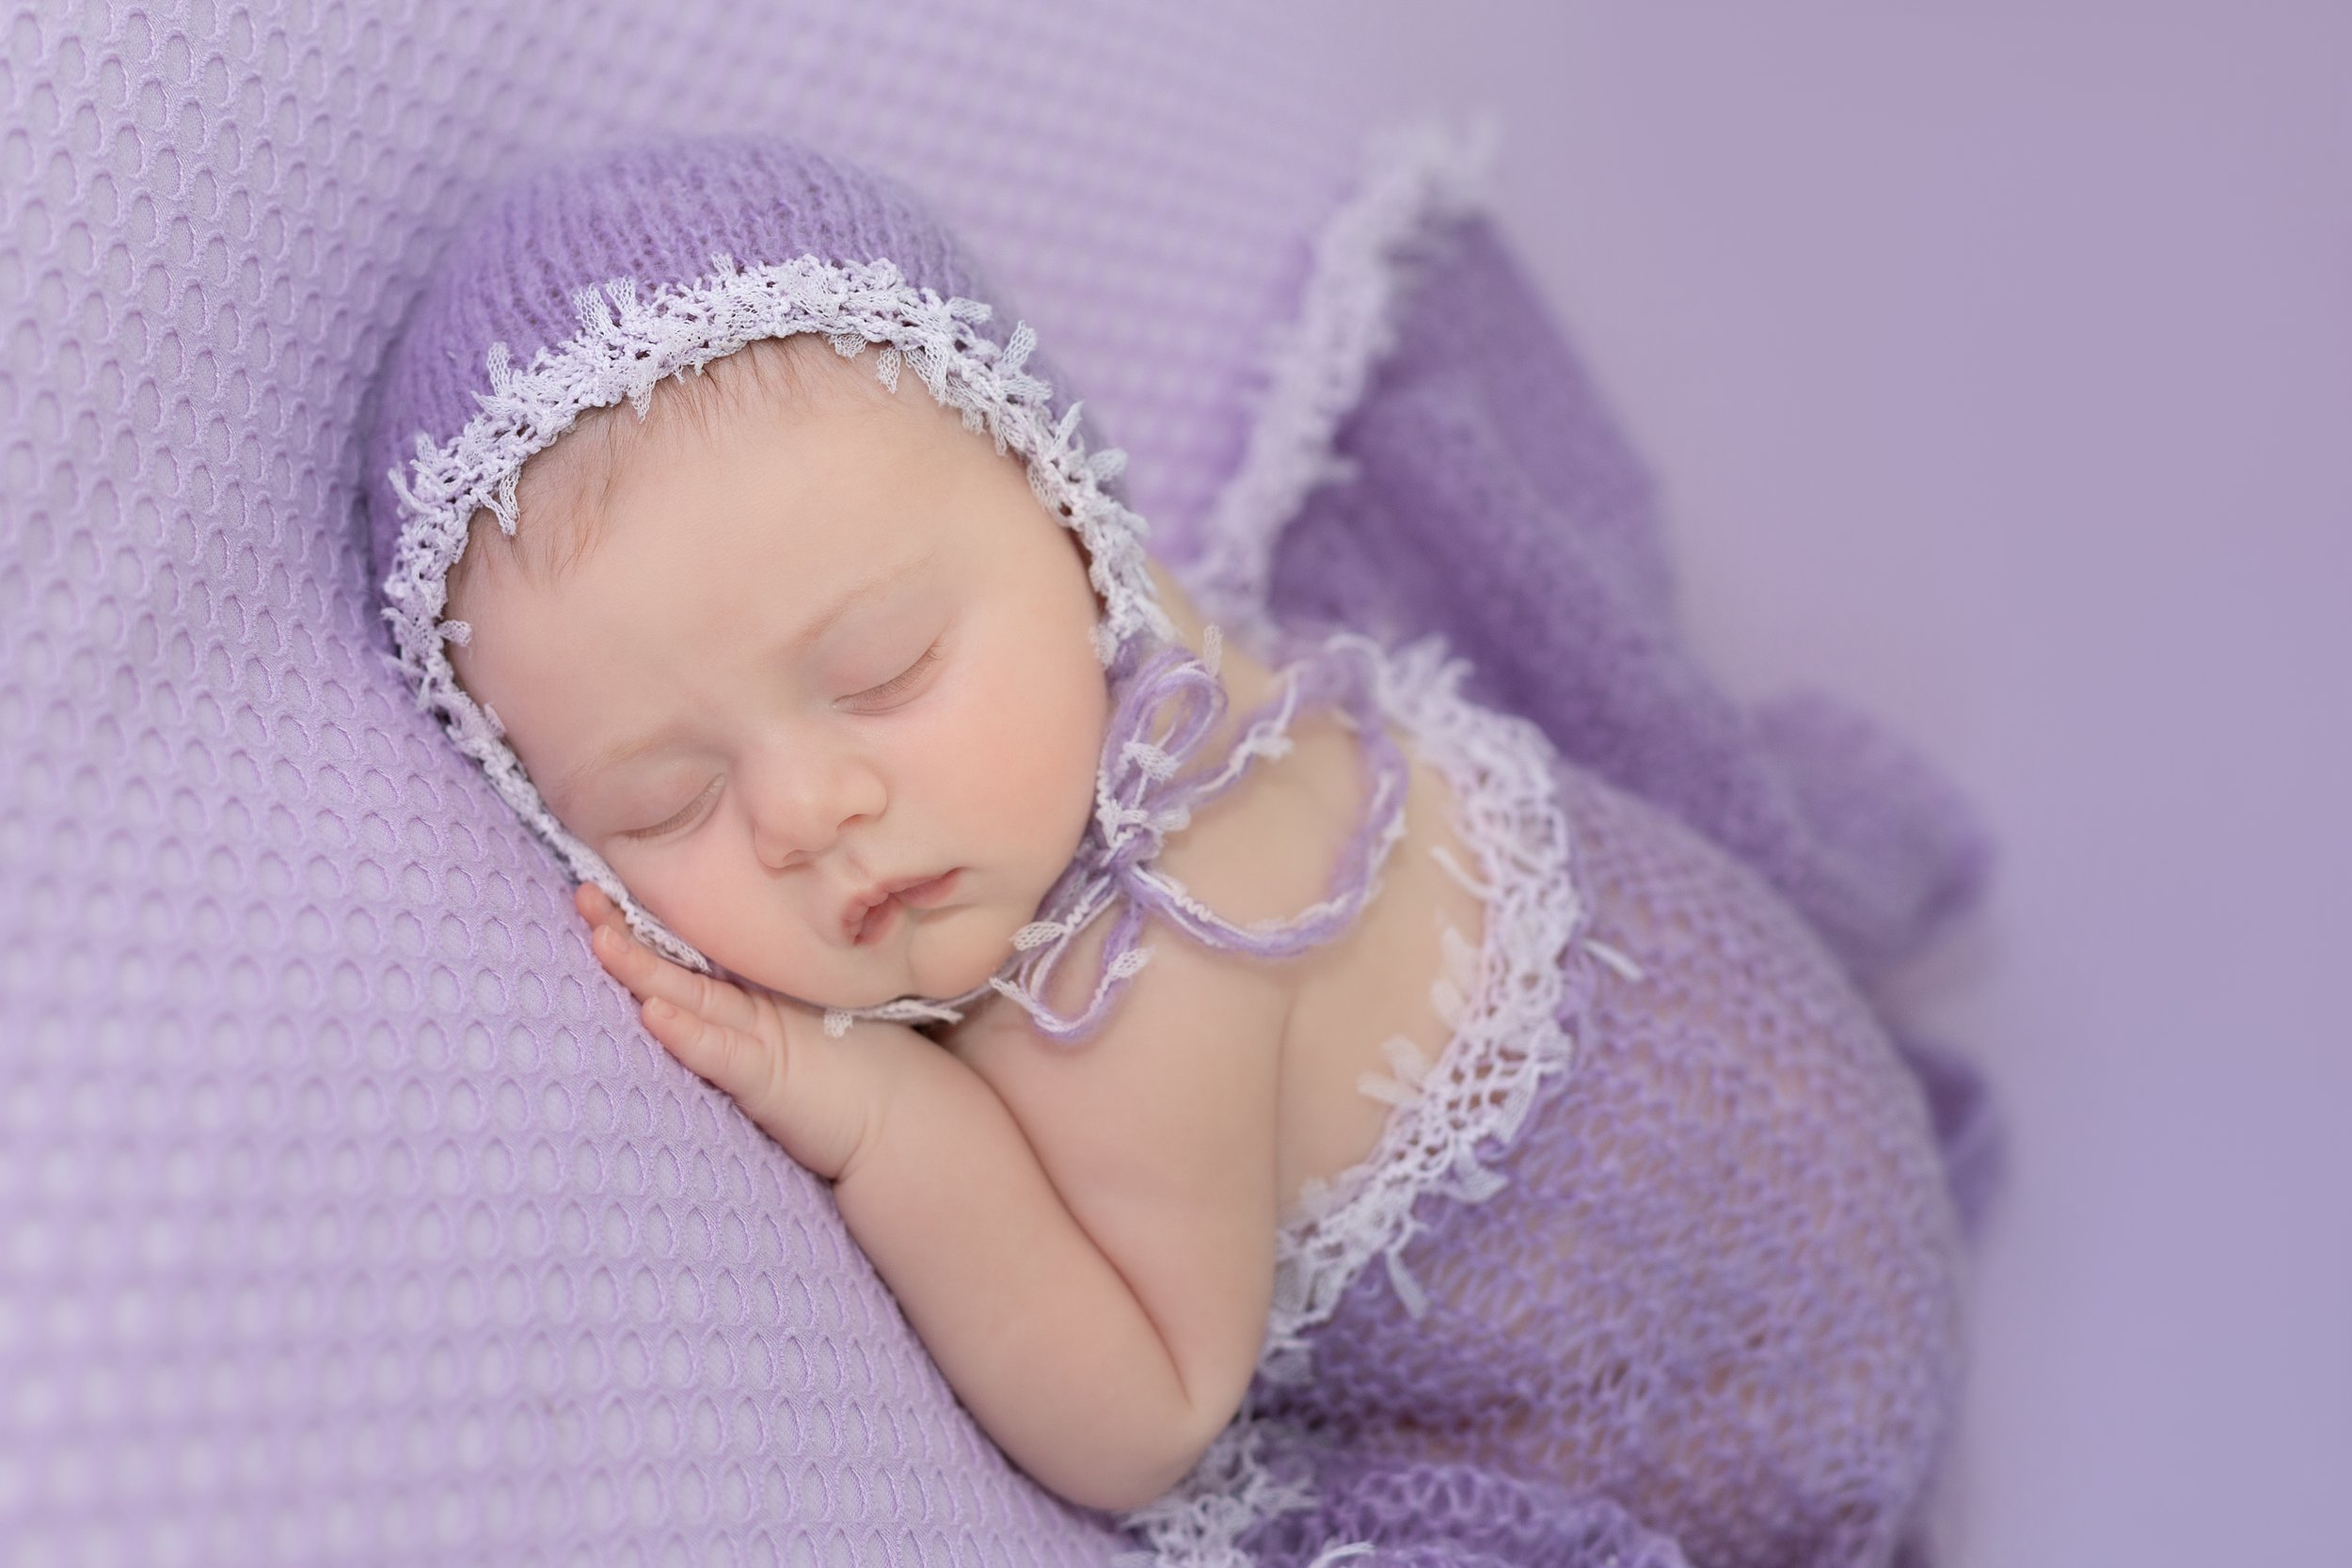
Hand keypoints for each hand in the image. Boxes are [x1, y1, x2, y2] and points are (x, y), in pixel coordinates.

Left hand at [575, 882, 848, 1169]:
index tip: (604, 893)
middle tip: (584, 894)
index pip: (692, 950)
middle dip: (629, 928)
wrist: (905, 1118)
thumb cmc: (856, 1074)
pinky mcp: (768, 1076)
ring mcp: (764, 1034)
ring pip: (692, 995)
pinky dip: (686, 1033)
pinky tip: (653, 1014)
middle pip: (681, 961)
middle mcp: (756, 1004)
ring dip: (643, 968)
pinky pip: (719, 1052)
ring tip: (600, 938)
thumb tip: (705, 986)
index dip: (646, 921)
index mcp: (757, 991)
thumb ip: (756, 1007)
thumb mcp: (799, 1027)